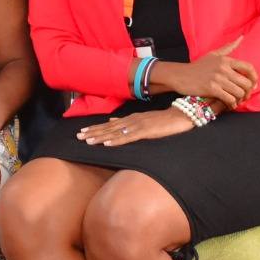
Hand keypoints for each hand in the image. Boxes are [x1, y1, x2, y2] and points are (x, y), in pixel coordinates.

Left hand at [76, 107, 192, 146]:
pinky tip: (107, 143)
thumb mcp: (143, 121)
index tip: (83, 133)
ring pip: (115, 133)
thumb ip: (128, 122)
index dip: (96, 129)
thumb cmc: (164, 120)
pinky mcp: (145, 131)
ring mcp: (137, 125)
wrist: (181, 115)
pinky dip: (116, 140)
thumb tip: (113, 122)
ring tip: (87, 141)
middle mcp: (131, 121)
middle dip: (93, 133)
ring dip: (100, 137)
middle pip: (108, 129)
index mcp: (130, 119)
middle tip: (79, 137)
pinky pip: (128, 137)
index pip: (109, 125)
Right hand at [156, 38, 256, 107]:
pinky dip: (232, 104)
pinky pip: (229, 99)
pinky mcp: (211, 89)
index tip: (253, 85)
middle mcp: (223, 68)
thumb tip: (241, 37)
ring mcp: (218, 78)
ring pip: (239, 92)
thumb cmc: (198, 66)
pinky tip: (229, 105)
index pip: (249, 68)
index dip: (254, 78)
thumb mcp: (213, 54)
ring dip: (240, 99)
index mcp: (226, 60)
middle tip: (244, 97)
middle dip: (248, 92)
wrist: (180, 75)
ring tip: (236, 101)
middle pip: (246, 83)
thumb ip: (228, 47)